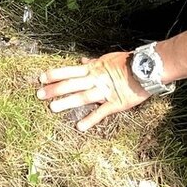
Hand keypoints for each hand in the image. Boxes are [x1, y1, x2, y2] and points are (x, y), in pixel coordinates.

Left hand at [35, 52, 149, 130]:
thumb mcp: (107, 59)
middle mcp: (96, 79)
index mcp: (93, 68)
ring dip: (67, 102)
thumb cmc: (127, 62)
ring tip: (52, 108)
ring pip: (82, 97)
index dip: (55, 74)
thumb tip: (81, 60)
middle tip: (39, 94)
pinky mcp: (116, 103)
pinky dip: (91, 119)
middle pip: (71, 84)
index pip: (69, 71)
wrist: (147, 69)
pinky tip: (80, 127)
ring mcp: (105, 91)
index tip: (41, 78)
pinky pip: (101, 112)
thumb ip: (93, 62)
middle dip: (54, 89)